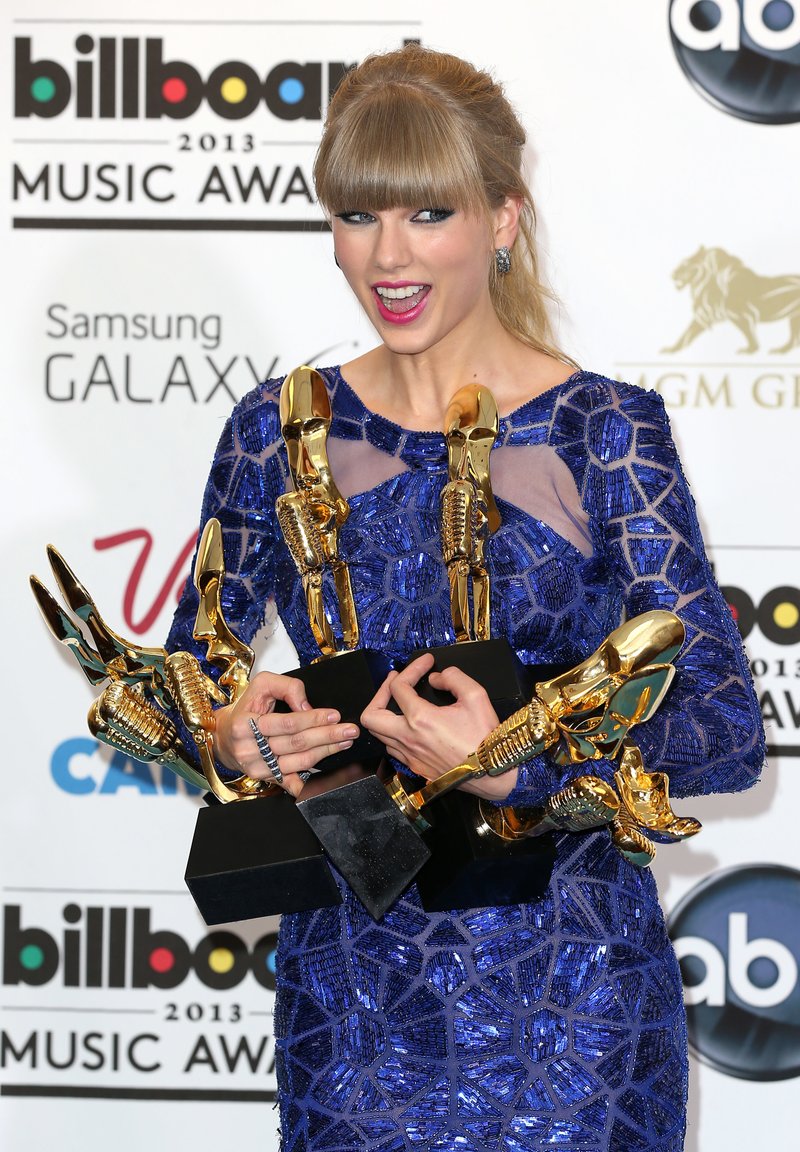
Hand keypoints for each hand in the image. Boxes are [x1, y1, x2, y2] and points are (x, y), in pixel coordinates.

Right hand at [213, 671, 358, 796]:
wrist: (225, 736)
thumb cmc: (246, 708)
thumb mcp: (261, 685)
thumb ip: (287, 687)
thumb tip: (307, 705)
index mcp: (246, 724)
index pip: (287, 723)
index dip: (314, 719)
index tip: (334, 715)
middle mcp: (250, 749)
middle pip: (297, 744)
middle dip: (327, 736)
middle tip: (349, 730)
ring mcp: (257, 767)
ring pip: (299, 762)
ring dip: (326, 752)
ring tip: (344, 742)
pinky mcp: (265, 778)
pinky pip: (292, 782)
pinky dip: (310, 781)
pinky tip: (329, 774)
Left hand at [361, 654, 518, 800]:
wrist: (493, 772)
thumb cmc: (485, 737)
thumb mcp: (476, 696)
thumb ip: (453, 678)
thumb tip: (436, 678)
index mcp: (421, 719)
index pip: (398, 687)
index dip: (411, 668)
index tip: (426, 663)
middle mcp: (409, 739)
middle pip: (371, 716)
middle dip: (379, 694)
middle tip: (396, 684)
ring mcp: (410, 756)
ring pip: (378, 735)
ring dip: (385, 715)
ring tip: (400, 702)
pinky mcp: (415, 767)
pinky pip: (392, 748)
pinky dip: (394, 733)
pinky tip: (409, 725)